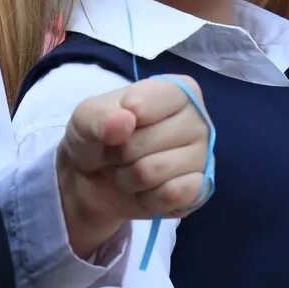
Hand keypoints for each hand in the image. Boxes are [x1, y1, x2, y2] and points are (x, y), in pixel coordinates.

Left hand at [56, 76, 211, 257]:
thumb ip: (99, 116)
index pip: (143, 104)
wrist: (96, 179)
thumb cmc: (99, 136)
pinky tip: (146, 189)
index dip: (118, 119)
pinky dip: (146, 198)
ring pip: (153, 172)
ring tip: (130, 169)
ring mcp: (203, 156)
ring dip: (129, 177)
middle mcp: (198, 119)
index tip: (115, 121)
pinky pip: (170, 196)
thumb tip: (126, 119)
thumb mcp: (85, 118)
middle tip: (121, 151)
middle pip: (147, 142)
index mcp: (178, 90)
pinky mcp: (200, 189)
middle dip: (121, 153)